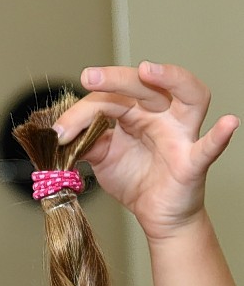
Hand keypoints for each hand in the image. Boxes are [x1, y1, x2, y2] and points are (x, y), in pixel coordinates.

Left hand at [55, 62, 236, 241]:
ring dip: (172, 79)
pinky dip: (219, 136)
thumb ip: (84, 142)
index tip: (58, 129)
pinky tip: (228, 123)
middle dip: (117, 79)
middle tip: (90, 77)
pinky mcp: (193, 162)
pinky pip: (208, 148)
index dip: (82, 112)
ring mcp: (181, 136)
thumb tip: (59, 134)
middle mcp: (162, 116)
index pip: (110, 99)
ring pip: (190, 97)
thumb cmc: (135, 179)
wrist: (155, 215)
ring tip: (149, 70)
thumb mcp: (102, 158)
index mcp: (138, 113)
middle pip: (146, 87)